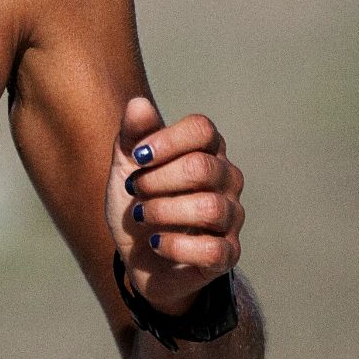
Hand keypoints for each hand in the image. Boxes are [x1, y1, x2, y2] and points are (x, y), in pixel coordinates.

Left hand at [104, 96, 244, 316]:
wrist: (139, 254)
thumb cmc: (139, 201)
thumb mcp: (127, 166)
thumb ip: (133, 134)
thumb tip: (138, 103)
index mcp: (207, 150)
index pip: (201, 129)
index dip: (166, 141)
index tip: (136, 157)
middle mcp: (227, 180)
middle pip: (201, 168)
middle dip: (157, 180)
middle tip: (135, 190)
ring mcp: (231, 217)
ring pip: (209, 208)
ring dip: (163, 212)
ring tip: (141, 216)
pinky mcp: (227, 254)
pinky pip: (212, 249)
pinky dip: (174, 246)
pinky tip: (155, 243)